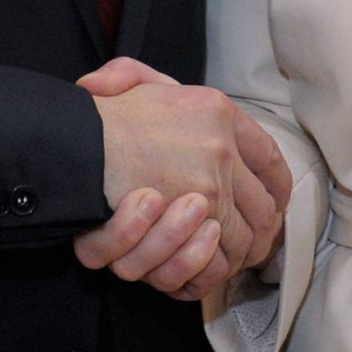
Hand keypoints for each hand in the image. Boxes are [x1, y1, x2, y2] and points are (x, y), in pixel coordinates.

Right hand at [73, 58, 290, 298]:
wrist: (75, 145)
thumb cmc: (100, 119)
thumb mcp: (132, 79)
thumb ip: (153, 80)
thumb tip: (165, 92)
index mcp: (217, 110)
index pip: (269, 157)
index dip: (276, 188)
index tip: (273, 203)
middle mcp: (222, 148)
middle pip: (264, 207)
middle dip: (258, 233)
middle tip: (244, 244)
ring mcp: (211, 186)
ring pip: (242, 239)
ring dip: (229, 255)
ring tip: (211, 255)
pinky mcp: (194, 221)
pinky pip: (217, 262)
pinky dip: (207, 272)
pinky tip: (194, 264)